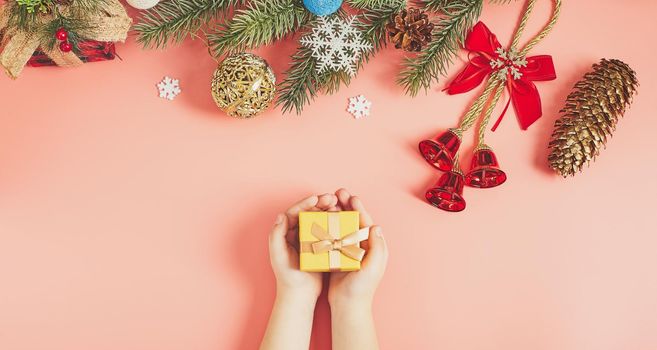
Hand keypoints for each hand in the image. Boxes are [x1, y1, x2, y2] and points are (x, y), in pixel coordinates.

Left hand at [268, 193, 338, 299]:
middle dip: (319, 203)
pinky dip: (333, 223)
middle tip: (332, 198)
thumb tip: (281, 215)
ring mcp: (308, 239)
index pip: (294, 212)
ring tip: (338, 205)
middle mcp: (295, 233)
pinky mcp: (318, 246)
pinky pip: (326, 230)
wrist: (299, 294)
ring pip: (318, 219)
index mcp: (285, 233)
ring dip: (327, 210)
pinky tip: (341, 219)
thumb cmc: (287, 276)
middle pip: (308, 213)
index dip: (305, 203)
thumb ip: (276, 235)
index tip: (317, 198)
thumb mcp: (278, 255)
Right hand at [328, 189, 387, 307]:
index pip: (366, 222)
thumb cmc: (362, 288)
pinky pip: (334, 236)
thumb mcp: (373, 267)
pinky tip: (321, 219)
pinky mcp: (339, 256)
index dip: (358, 208)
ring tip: (328, 202)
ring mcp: (350, 250)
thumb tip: (376, 226)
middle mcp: (363, 246)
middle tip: (337, 193)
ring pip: (343, 226)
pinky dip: (328, 226)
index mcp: (374, 246)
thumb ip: (377, 247)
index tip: (350, 197)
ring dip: (336, 212)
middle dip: (347, 205)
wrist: (349, 306)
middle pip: (354, 220)